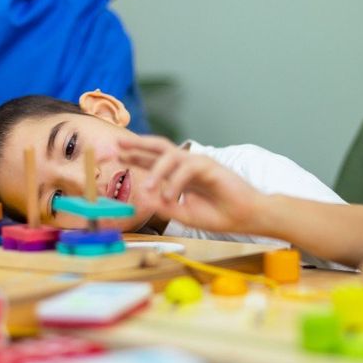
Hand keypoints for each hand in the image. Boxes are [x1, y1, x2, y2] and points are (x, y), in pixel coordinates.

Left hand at [118, 136, 264, 233]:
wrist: (247, 217)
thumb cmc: (219, 214)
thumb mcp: (185, 214)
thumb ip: (165, 206)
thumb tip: (143, 197)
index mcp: (180, 175)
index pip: (154, 160)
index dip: (135, 156)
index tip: (115, 155)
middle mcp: (187, 165)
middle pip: (159, 148)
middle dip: (138, 145)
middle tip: (118, 145)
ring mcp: (200, 163)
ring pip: (172, 155)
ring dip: (156, 170)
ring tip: (147, 187)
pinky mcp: (211, 166)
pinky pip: (188, 168)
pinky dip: (176, 182)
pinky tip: (170, 196)